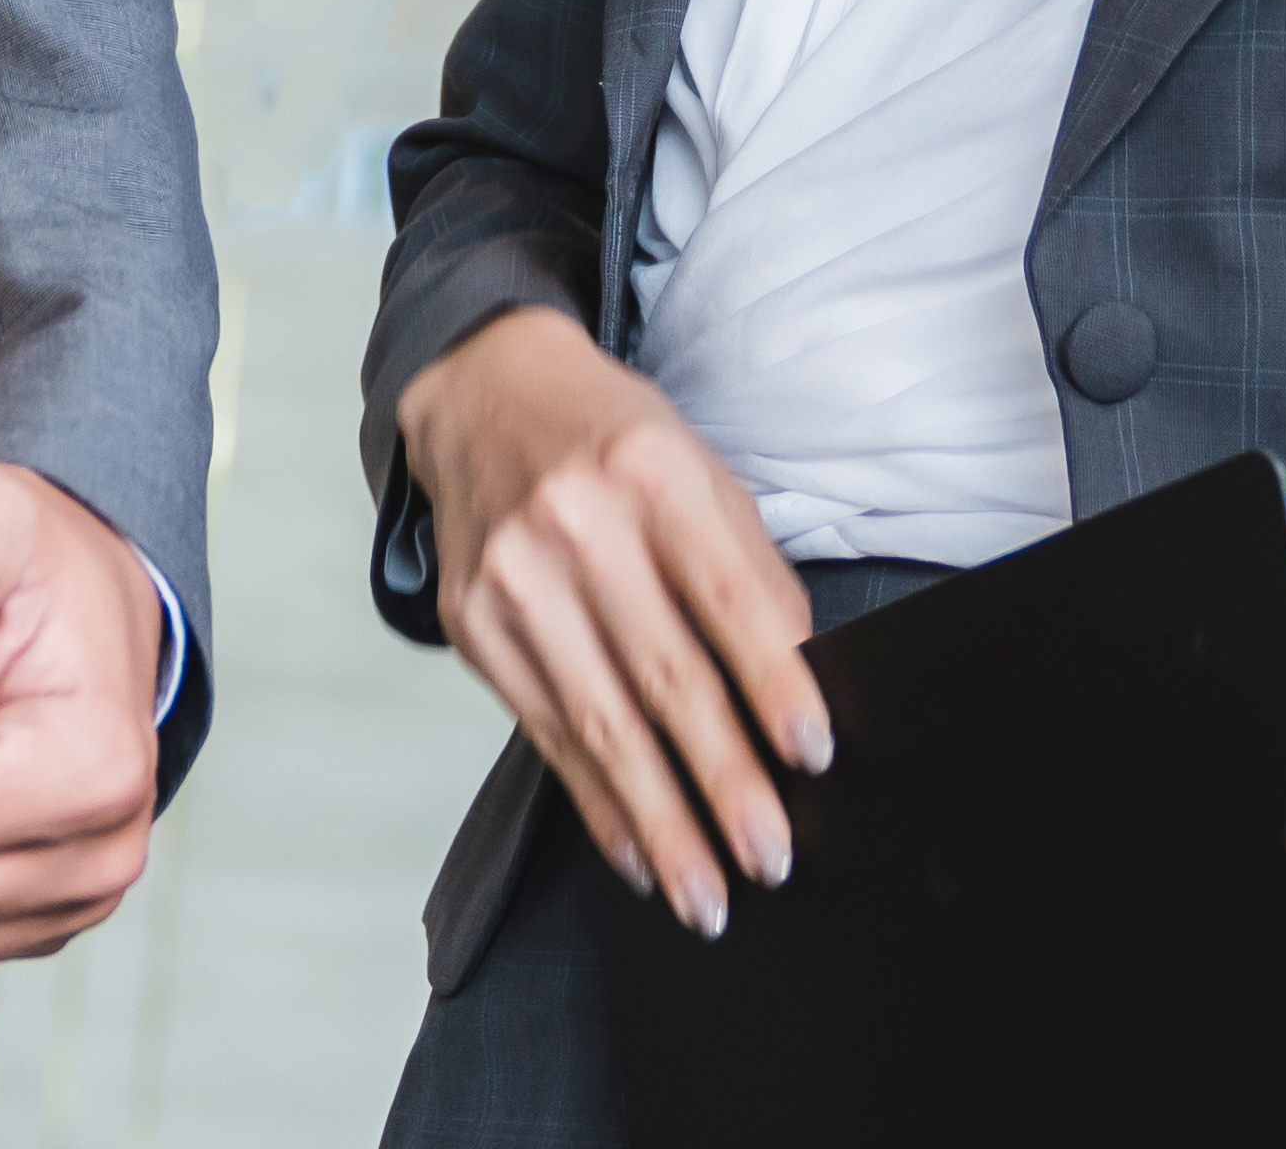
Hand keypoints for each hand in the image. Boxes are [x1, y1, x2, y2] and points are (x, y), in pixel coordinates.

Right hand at [394, 303, 824, 932]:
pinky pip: (544, 733)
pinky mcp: (472, 622)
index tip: (814, 754)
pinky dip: (596, 802)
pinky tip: (635, 853)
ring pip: (600, 724)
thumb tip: (802, 677)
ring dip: (660, 821)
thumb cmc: (613, 439)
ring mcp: (513, 577)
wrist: (483, 392)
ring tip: (706, 893)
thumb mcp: (699, 467)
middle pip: (664, 675)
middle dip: (723, 780)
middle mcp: (575, 523)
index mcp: (652, 471)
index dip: (773, 681)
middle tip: (769, 856)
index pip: (725, 595)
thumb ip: (749, 566)